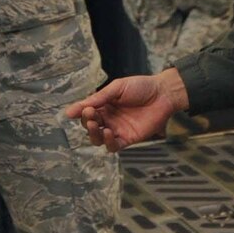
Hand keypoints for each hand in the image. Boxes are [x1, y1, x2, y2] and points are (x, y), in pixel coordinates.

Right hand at [65, 71, 188, 151]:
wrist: (163, 93)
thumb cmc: (141, 87)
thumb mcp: (116, 89)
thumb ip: (96, 99)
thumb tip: (70, 111)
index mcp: (104, 106)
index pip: (86, 113)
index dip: (82, 113)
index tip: (84, 109)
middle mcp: (109, 119)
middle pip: (90, 128)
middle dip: (87, 123)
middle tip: (90, 115)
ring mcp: (118, 130)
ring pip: (98, 139)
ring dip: (93, 134)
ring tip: (96, 125)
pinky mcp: (128, 139)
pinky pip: (113, 146)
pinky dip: (107, 142)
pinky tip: (107, 133)